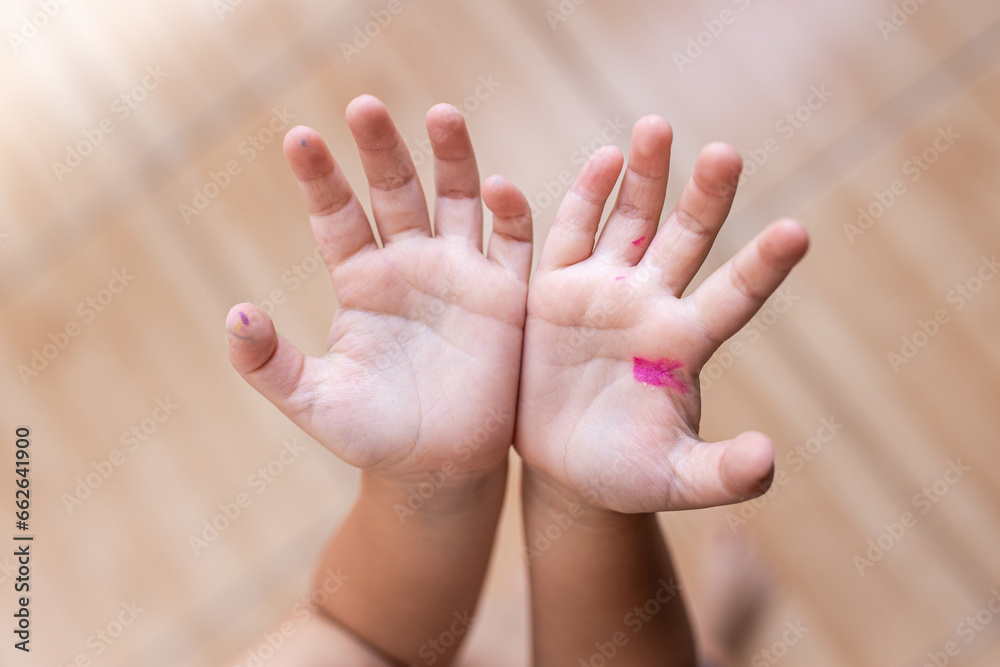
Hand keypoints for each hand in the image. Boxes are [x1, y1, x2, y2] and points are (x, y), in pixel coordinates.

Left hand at [226, 95, 531, 481]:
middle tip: (364, 105)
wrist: (441, 469)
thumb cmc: (375, 436)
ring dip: (452, 157)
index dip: (320, 178)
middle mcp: (409, 265)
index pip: (337, 216)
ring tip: (442, 113)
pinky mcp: (505, 295)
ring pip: (457, 199)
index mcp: (361, 282)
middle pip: (396, 190)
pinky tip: (497, 188)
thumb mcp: (315, 403)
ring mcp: (460, 274)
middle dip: (382, 148)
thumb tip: (235, 317)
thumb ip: (271, 364)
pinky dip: (509, 212)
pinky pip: (511, 243)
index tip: (300, 138)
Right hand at [515, 116, 808, 512]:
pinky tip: (598, 161)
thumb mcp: (675, 480)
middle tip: (725, 153)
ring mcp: (601, 291)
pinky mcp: (554, 290)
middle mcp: (650, 303)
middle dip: (704, 196)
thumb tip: (767, 460)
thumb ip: (722, 473)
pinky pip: (567, 236)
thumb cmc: (627, 473)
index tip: (797, 232)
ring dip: (642, 176)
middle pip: (686, 238)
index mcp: (685, 343)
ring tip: (655, 126)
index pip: (735, 295)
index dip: (764, 266)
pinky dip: (578, 201)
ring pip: (629, 220)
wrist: (565, 465)